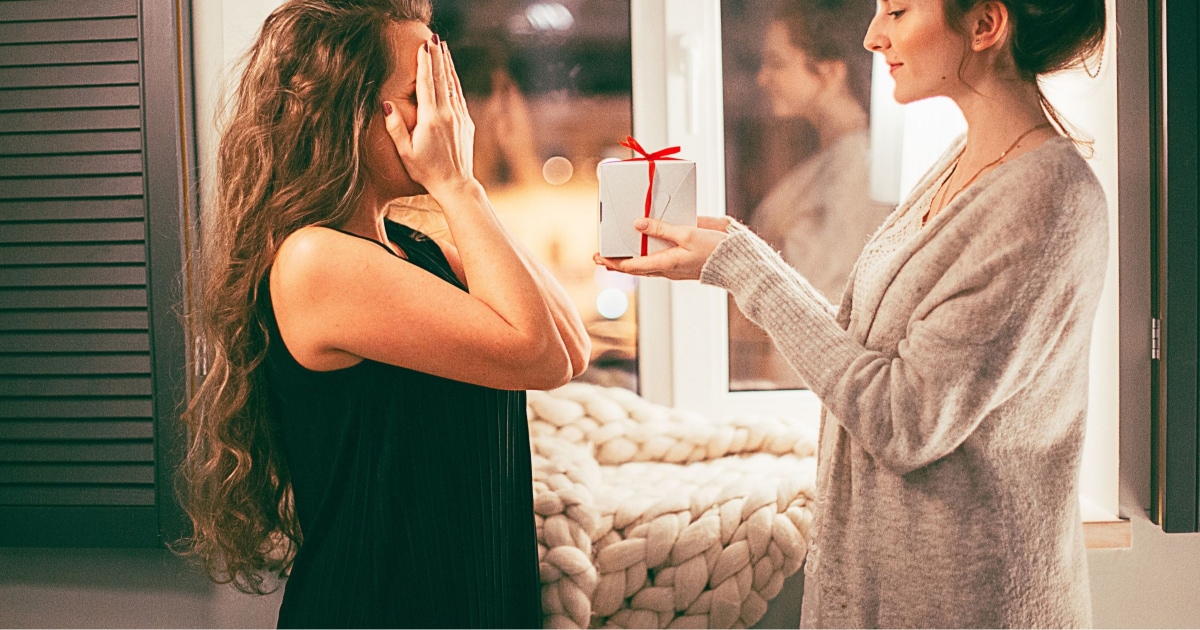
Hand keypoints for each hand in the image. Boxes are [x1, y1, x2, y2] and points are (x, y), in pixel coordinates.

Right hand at [384, 39, 475, 197]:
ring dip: (447, 65)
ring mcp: (460, 117)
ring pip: (453, 85)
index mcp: (431, 119)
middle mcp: (448, 114)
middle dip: (437, 57)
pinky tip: (451, 73)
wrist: (456, 184)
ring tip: (443, 48)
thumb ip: (395, 127)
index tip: (423, 46)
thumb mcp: (405, 152)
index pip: (426, 84)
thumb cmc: (426, 171)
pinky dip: (454, 81)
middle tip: (434, 38)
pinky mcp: (467, 122)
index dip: (424, 63)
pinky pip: (459, 96)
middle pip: (441, 79)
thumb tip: (386, 103)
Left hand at [594, 216, 731, 279]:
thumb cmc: (715, 250)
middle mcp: (668, 269)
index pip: (633, 266)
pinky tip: (646, 245)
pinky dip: (649, 254)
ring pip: (648, 266)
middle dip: (618, 263)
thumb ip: (662, 229)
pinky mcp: (684, 263)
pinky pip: (661, 260)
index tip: (599, 257)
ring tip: (618, 253)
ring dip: (632, 259)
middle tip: (600, 257)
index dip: (614, 262)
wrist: (739, 263)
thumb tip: (638, 224)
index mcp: (667, 264)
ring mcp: (675, 268)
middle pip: (637, 268)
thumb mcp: (688, 234)